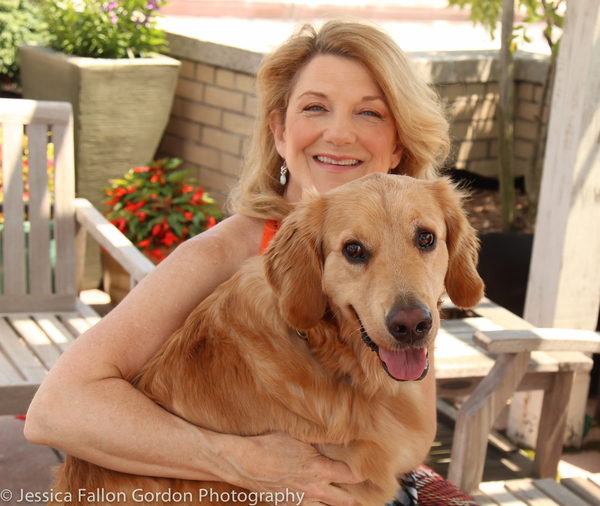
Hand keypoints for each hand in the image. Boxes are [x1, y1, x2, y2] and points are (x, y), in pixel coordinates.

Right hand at [219, 432, 361, 505]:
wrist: (245, 463)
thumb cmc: (269, 446)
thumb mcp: (298, 436)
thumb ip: (323, 438)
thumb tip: (344, 433)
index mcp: (319, 470)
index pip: (352, 476)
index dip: (362, 473)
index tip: (368, 469)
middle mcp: (314, 489)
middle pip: (347, 500)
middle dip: (356, 495)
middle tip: (364, 490)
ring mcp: (303, 501)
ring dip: (340, 504)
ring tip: (347, 499)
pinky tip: (323, 501)